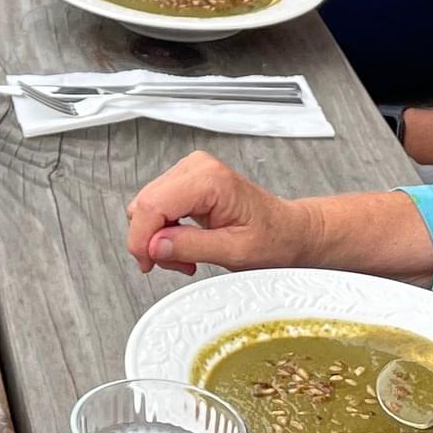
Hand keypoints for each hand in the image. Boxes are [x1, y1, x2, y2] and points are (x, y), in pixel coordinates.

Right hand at [124, 152, 325, 276]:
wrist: (290, 230)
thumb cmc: (273, 239)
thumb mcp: (234, 252)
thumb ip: (191, 247)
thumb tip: (154, 246)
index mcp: (209, 180)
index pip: (153, 205)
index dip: (142, 238)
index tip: (148, 264)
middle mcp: (196, 167)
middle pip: (145, 204)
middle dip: (151, 241)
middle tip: (177, 265)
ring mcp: (190, 171)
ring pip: (147, 206)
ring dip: (157, 238)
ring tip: (186, 257)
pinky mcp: (186, 180)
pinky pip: (157, 205)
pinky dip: (164, 231)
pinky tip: (184, 245)